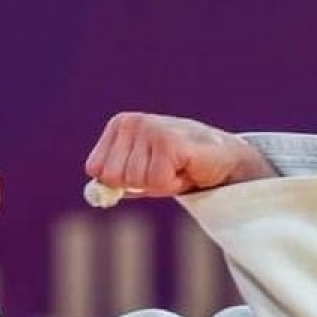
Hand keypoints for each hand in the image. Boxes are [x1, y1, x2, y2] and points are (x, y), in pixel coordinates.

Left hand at [85, 113, 274, 198]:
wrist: (222, 160)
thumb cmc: (177, 168)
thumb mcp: (137, 176)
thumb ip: (112, 185)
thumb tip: (93, 194)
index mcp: (120, 124)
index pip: (95, 169)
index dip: (121, 181)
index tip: (144, 170)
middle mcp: (133, 121)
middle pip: (113, 177)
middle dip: (139, 183)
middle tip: (163, 169)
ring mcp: (151, 128)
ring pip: (136, 181)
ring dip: (159, 183)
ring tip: (176, 167)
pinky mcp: (170, 141)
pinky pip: (157, 181)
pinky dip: (172, 184)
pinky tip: (186, 167)